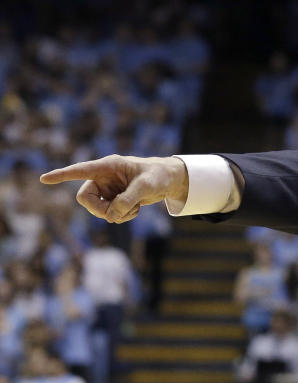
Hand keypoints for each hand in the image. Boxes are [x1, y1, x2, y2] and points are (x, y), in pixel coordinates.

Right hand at [40, 155, 187, 223]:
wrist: (169, 180)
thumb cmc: (158, 175)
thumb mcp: (146, 186)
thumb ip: (128, 200)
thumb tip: (111, 217)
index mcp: (108, 166)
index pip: (80, 170)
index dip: (61, 175)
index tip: (44, 179)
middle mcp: (103, 177)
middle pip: (85, 199)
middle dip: (99, 210)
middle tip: (116, 215)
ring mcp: (108, 190)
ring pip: (98, 209)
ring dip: (115, 214)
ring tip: (134, 209)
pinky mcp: (113, 199)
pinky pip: (110, 214)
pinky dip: (122, 216)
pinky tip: (135, 210)